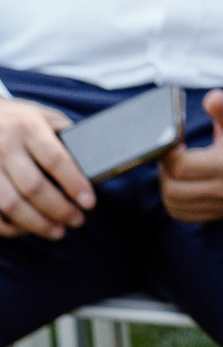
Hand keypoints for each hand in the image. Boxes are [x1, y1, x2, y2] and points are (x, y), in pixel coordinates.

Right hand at [0, 97, 91, 240]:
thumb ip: (62, 134)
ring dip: (37, 224)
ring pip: (11, 204)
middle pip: (34, 187)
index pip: (56, 160)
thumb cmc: (16, 120)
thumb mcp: (40, 115)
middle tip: (77, 221)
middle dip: (60, 209)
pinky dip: (10, 228)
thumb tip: (90, 161)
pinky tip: (26, 229)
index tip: (89, 203)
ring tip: (57, 231)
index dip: (75, 184)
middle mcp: (5, 146)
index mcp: (27, 127)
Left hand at [161, 95, 222, 228]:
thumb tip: (213, 100)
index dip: (167, 153)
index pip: (180, 168)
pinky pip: (182, 213)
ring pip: (174, 203)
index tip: (172, 141)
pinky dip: (174, 199)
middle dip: (164, 170)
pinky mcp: (219, 212)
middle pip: (173, 189)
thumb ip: (222, 104)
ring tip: (175, 167)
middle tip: (169, 154)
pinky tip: (180, 182)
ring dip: (166, 185)